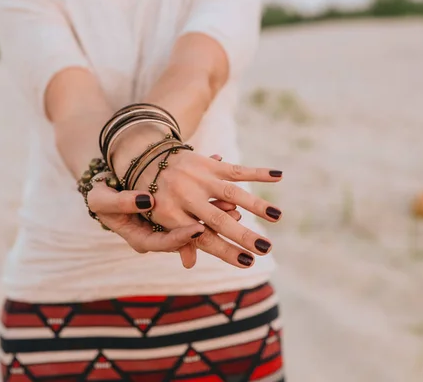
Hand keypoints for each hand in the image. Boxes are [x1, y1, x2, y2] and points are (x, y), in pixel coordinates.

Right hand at [86, 176, 241, 255]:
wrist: (107, 191)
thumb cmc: (101, 198)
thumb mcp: (103, 200)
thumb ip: (123, 203)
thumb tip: (146, 201)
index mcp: (141, 239)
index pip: (163, 243)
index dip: (181, 239)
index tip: (197, 230)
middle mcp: (159, 235)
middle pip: (187, 238)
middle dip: (212, 232)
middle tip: (232, 221)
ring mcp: (169, 225)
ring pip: (196, 224)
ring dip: (216, 216)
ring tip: (236, 208)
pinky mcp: (176, 212)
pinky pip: (196, 209)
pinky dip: (209, 199)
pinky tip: (225, 188)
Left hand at [119, 149, 282, 268]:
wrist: (143, 157)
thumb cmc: (153, 198)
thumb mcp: (156, 222)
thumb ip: (176, 241)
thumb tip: (190, 265)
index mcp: (170, 215)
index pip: (201, 239)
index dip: (225, 251)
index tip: (247, 262)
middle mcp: (185, 196)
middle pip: (217, 219)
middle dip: (242, 234)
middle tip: (266, 248)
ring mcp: (198, 178)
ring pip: (231, 192)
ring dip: (255, 203)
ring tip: (276, 216)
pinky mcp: (207, 163)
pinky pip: (235, 169)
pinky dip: (258, 172)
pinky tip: (279, 176)